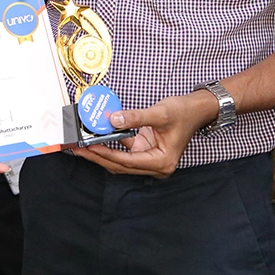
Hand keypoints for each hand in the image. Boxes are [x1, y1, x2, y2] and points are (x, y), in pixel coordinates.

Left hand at [71, 91, 216, 178]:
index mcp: (162, 162)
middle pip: (120, 165)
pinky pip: (123, 150)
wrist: (197, 109)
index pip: (128, 161)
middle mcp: (156, 165)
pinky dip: (109, 144)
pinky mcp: (145, 150)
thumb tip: (112, 120)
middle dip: (98, 156)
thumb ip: (134, 117)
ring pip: (120, 160)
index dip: (106, 154)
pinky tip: (95, 137)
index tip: (88, 147)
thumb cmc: (184, 113)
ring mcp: (149, 158)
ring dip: (101, 152)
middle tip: (77, 148)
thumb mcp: (159, 113)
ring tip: (81, 144)